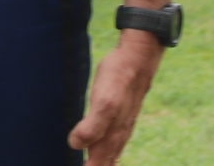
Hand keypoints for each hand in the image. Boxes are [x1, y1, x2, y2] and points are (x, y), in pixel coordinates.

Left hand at [68, 32, 160, 162]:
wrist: (138, 58)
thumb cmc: (118, 79)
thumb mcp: (104, 101)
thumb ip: (93, 126)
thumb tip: (76, 145)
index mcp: (112, 135)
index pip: (98, 164)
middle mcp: (118, 135)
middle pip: (104, 162)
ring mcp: (122, 126)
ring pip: (110, 154)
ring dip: (100, 162)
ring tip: (91, 164)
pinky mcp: (122, 117)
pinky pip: (114, 142)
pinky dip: (107, 152)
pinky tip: (104, 152)